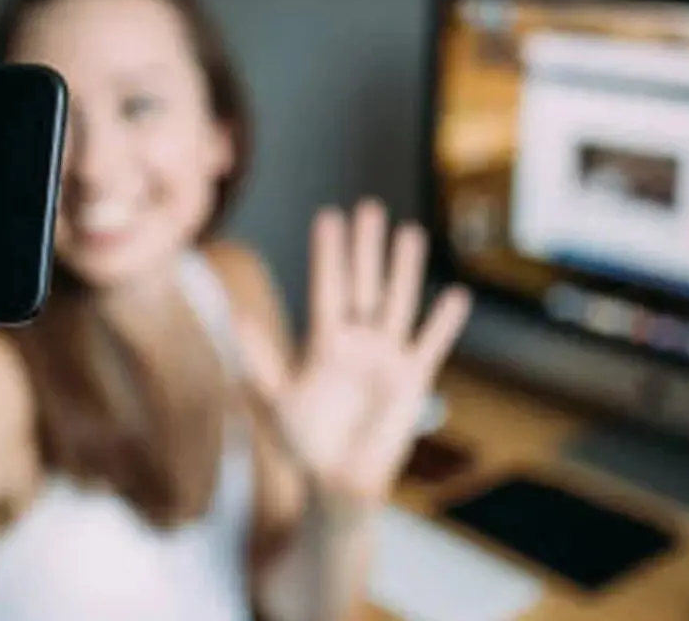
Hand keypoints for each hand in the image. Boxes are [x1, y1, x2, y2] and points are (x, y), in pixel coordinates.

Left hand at [276, 199, 470, 506]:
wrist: (338, 480)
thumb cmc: (303, 442)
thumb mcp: (275, 399)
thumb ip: (259, 358)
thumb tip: (232, 318)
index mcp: (323, 342)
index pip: (327, 288)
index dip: (328, 254)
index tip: (328, 216)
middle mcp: (357, 341)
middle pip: (363, 284)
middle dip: (366, 248)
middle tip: (369, 207)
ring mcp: (387, 357)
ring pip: (397, 304)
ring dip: (404, 270)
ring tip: (409, 232)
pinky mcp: (413, 379)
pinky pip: (430, 346)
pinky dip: (442, 324)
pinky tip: (455, 295)